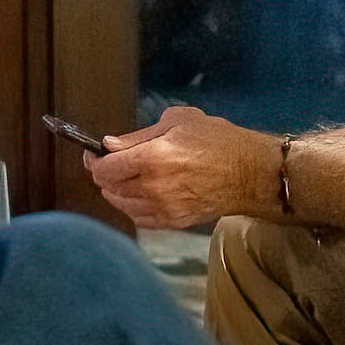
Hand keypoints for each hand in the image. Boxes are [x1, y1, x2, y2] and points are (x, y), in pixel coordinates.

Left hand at [87, 105, 281, 230]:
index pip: (105, 168)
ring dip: (116, 192)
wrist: (250, 173)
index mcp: (152, 158)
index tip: (93, 154)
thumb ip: (139, 136)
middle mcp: (153, 187)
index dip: (94, 161)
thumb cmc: (218, 140)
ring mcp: (163, 208)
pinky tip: (137, 195)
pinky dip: (132, 207)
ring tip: (122, 179)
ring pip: (121, 205)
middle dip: (103, 175)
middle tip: (107, 164)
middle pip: (109, 187)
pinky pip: (139, 219)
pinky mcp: (173, 222)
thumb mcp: (178, 122)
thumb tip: (110, 145)